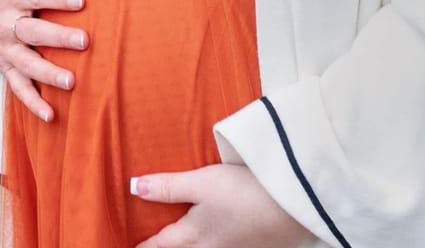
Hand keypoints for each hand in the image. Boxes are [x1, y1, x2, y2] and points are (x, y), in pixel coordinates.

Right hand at [0, 0, 88, 122]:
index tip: (81, 0)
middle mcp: (7, 26)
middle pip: (34, 33)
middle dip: (58, 38)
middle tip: (84, 40)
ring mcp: (6, 50)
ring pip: (27, 65)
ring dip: (48, 75)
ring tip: (71, 82)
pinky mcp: (6, 68)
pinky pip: (18, 88)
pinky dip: (33, 103)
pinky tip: (51, 115)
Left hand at [130, 164, 309, 247]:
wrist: (293, 208)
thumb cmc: (243, 193)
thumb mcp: (202, 183)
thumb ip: (169, 187)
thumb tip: (134, 188)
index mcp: (192, 237)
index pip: (158, 245)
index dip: (143, 246)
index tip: (132, 246)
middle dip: (167, 247)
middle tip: (155, 242)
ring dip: (192, 245)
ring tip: (186, 237)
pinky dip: (214, 244)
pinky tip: (221, 235)